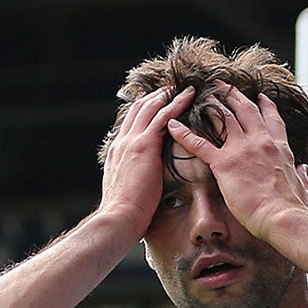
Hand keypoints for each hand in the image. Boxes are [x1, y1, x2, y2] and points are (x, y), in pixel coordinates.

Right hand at [97, 86, 194, 243]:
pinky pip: (163, 116)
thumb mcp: (125, 191)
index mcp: (117, 152)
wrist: (119, 218)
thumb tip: (141, 184)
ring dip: (168, 96)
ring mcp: (132, 141)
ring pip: (150, 108)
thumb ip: (133, 179)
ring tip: (185, 89)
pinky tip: (190, 97)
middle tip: (172, 90)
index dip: (144, 111)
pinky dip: (176, 103)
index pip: (130, 124)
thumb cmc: (124, 214)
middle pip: (138, 110)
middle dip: (155, 97)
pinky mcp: (144, 145)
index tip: (156, 105)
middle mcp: (122, 142)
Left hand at [164, 87, 307, 244]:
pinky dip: (183, 134)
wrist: (282, 215)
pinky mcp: (224, 164)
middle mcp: (260, 141)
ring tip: (201, 95)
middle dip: (234, 95)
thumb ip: (301, 176)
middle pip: (245, 110)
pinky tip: (172, 125)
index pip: (272, 121)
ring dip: (211, 105)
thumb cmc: (292, 206)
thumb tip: (303, 171)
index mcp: (279, 148)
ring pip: (223, 118)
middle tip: (224, 86)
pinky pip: (199, 144)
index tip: (261, 97)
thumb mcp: (302, 186)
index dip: (266, 106)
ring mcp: (241, 149)